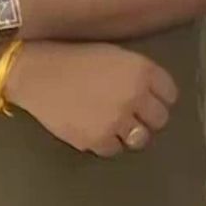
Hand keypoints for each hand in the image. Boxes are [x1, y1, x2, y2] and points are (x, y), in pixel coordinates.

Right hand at [6, 42, 177, 156]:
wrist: (35, 72)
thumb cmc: (73, 58)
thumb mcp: (113, 55)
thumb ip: (137, 74)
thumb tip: (151, 95)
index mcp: (141, 71)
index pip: (170, 95)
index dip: (160, 98)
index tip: (149, 100)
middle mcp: (134, 96)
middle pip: (160, 119)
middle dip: (148, 118)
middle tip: (133, 114)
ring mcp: (117, 121)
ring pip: (140, 139)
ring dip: (131, 133)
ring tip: (115, 125)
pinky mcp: (96, 139)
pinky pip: (114, 149)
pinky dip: (107, 142)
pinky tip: (95, 130)